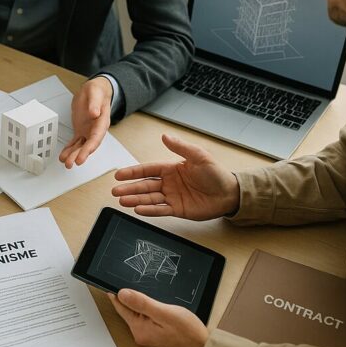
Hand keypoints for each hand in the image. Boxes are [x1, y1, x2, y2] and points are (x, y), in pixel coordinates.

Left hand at [59, 77, 112, 167]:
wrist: (95, 90)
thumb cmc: (97, 91)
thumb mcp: (95, 93)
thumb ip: (95, 103)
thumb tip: (95, 113)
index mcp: (102, 122)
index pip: (96, 138)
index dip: (88, 149)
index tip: (81, 157)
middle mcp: (96, 130)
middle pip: (88, 146)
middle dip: (79, 155)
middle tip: (71, 163)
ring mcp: (88, 131)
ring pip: (81, 146)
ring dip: (73, 155)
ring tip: (65, 162)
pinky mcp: (81, 130)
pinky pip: (75, 142)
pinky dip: (69, 149)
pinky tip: (64, 155)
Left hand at [107, 289, 207, 346]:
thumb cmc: (188, 333)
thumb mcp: (164, 313)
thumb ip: (142, 303)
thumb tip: (122, 294)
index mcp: (139, 329)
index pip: (121, 307)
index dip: (116, 293)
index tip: (109, 281)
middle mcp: (140, 334)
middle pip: (128, 310)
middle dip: (128, 296)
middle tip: (128, 279)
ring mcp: (148, 336)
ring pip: (138, 313)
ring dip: (139, 302)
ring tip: (142, 289)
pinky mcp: (156, 335)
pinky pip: (146, 318)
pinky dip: (147, 309)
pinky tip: (154, 303)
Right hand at [112, 134, 238, 218]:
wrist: (229, 194)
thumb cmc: (216, 174)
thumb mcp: (199, 156)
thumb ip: (180, 147)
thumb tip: (165, 136)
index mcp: (171, 168)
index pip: (147, 170)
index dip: (133, 172)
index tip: (119, 174)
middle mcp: (169, 183)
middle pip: (145, 185)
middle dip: (130, 188)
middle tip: (115, 190)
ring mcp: (172, 197)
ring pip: (149, 198)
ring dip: (135, 199)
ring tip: (122, 201)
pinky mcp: (177, 210)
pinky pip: (160, 210)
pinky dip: (149, 210)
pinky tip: (138, 209)